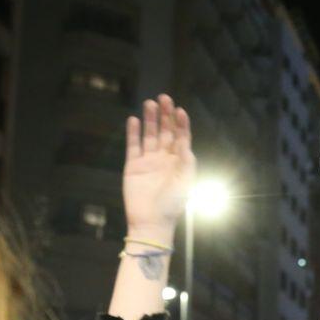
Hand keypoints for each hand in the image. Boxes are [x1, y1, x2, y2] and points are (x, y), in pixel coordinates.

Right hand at [122, 94, 194, 241]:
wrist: (151, 221)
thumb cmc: (172, 204)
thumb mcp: (185, 182)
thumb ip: (186, 161)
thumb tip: (184, 141)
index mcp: (179, 162)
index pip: (181, 137)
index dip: (181, 124)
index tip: (180, 111)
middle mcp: (164, 159)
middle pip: (165, 132)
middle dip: (165, 115)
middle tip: (164, 98)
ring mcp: (148, 161)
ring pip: (150, 135)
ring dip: (150, 120)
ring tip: (149, 103)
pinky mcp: (133, 166)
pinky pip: (133, 145)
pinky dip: (133, 133)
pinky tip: (134, 120)